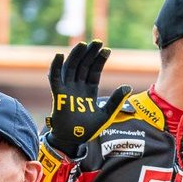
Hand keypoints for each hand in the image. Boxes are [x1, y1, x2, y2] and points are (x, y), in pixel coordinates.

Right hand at [46, 40, 126, 155]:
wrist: (74, 139)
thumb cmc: (89, 128)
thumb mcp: (107, 113)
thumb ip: (115, 100)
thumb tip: (128, 86)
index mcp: (89, 90)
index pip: (94, 71)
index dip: (99, 60)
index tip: (106, 49)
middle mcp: (78, 87)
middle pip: (83, 66)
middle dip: (90, 54)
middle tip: (97, 41)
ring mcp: (67, 89)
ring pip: (71, 68)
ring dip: (76, 56)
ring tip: (83, 44)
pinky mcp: (58, 94)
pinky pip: (55, 78)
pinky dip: (55, 67)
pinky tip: (59, 55)